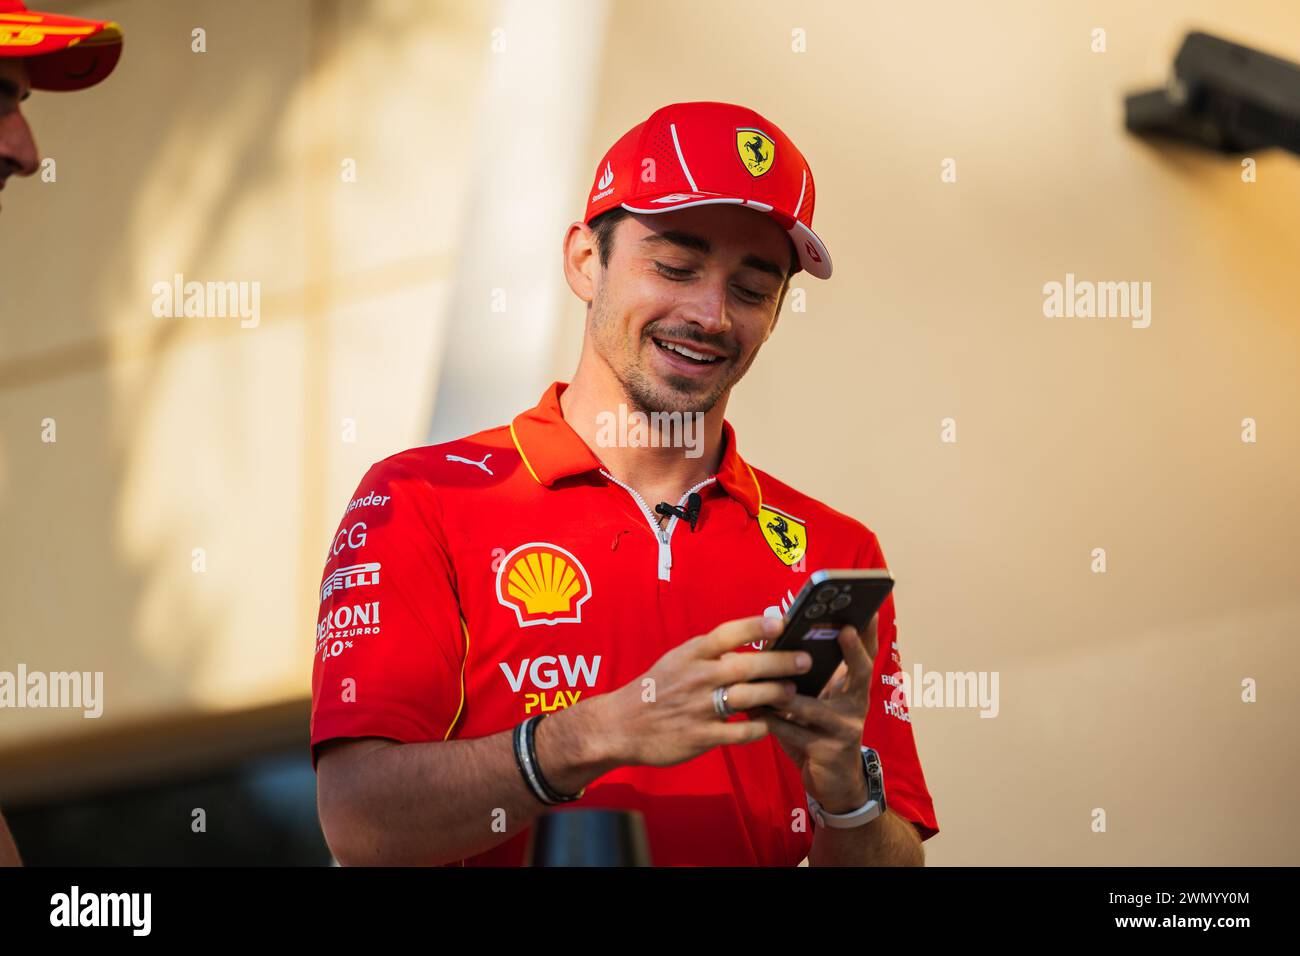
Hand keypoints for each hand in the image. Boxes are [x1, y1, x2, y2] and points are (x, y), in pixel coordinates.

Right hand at [596, 614, 810, 767]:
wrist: (620, 725)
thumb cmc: (656, 688)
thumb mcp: (678, 660)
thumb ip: (711, 652)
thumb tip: (752, 639)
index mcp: (691, 654)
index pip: (727, 633)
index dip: (756, 626)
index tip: (782, 622)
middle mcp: (697, 677)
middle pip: (746, 666)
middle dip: (780, 663)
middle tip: (805, 660)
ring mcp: (698, 708)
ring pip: (747, 698)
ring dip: (776, 694)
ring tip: (793, 692)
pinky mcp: (699, 736)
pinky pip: (739, 732)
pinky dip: (759, 728)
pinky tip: (769, 724)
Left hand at [751, 613, 878, 813]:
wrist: (833, 784)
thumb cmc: (818, 733)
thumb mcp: (818, 702)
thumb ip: (804, 676)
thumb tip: (773, 638)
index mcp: (853, 690)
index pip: (864, 655)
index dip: (867, 634)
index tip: (867, 609)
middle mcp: (856, 706)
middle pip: (861, 672)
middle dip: (853, 650)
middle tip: (843, 628)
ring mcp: (845, 729)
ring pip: (812, 706)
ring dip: (784, 692)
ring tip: (763, 676)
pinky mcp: (827, 751)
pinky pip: (793, 732)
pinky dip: (770, 720)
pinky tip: (751, 711)